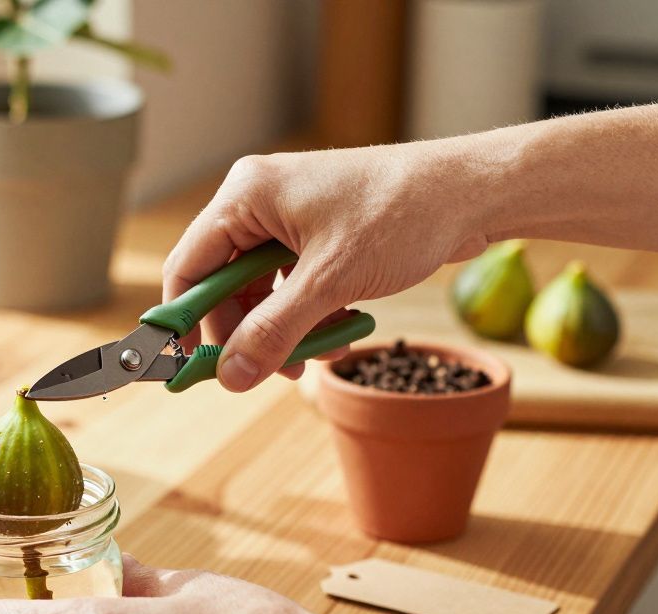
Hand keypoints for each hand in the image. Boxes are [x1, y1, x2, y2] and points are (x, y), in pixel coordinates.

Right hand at [163, 141, 490, 391]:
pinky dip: (309, 316)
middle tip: (262, 372)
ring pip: (262, 292)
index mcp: (246, 196)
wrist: (472, 194)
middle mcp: (260, 202)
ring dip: (284, 330)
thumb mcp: (330, 283)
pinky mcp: (318, 235)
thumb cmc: (401, 215)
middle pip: (224, 285)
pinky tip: (337, 334)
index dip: (185, 321)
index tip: (191, 365)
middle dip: (247, 332)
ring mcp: (290, 218)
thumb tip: (231, 376)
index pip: (189, 267)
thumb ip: (273, 332)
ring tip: (315, 355)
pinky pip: (293, 287)